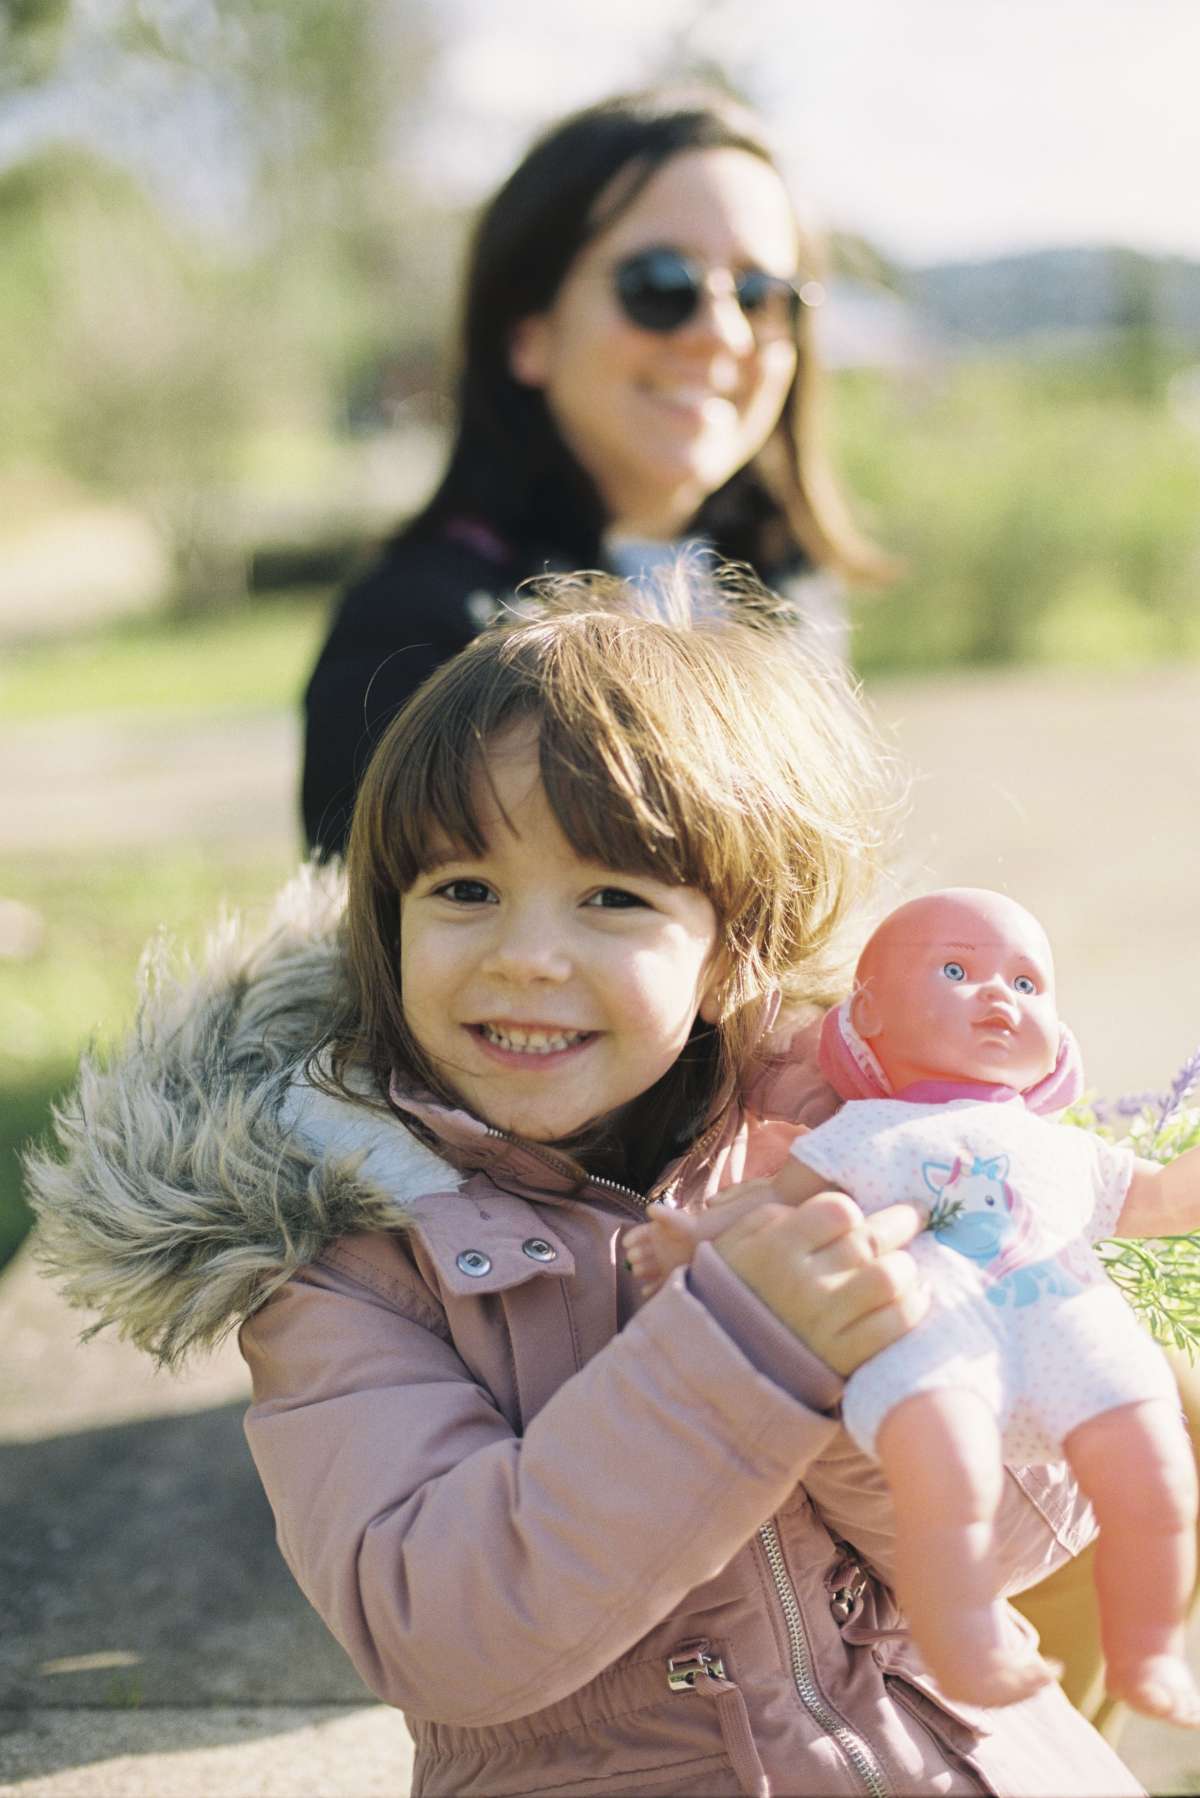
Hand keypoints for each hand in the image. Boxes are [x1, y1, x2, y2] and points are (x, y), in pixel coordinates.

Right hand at [715, 1192, 929, 1375]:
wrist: (727, 1359)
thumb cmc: (736, 1289)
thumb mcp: (740, 1240)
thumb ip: (779, 1215)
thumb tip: (829, 1212)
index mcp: (776, 1248)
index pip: (838, 1211)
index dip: (855, 1209)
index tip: (863, 1213)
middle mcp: (803, 1283)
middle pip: (870, 1240)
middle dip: (900, 1223)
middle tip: (912, 1216)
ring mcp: (826, 1323)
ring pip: (889, 1278)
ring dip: (905, 1266)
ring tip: (905, 1262)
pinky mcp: (844, 1357)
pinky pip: (896, 1324)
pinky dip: (914, 1304)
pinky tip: (914, 1294)